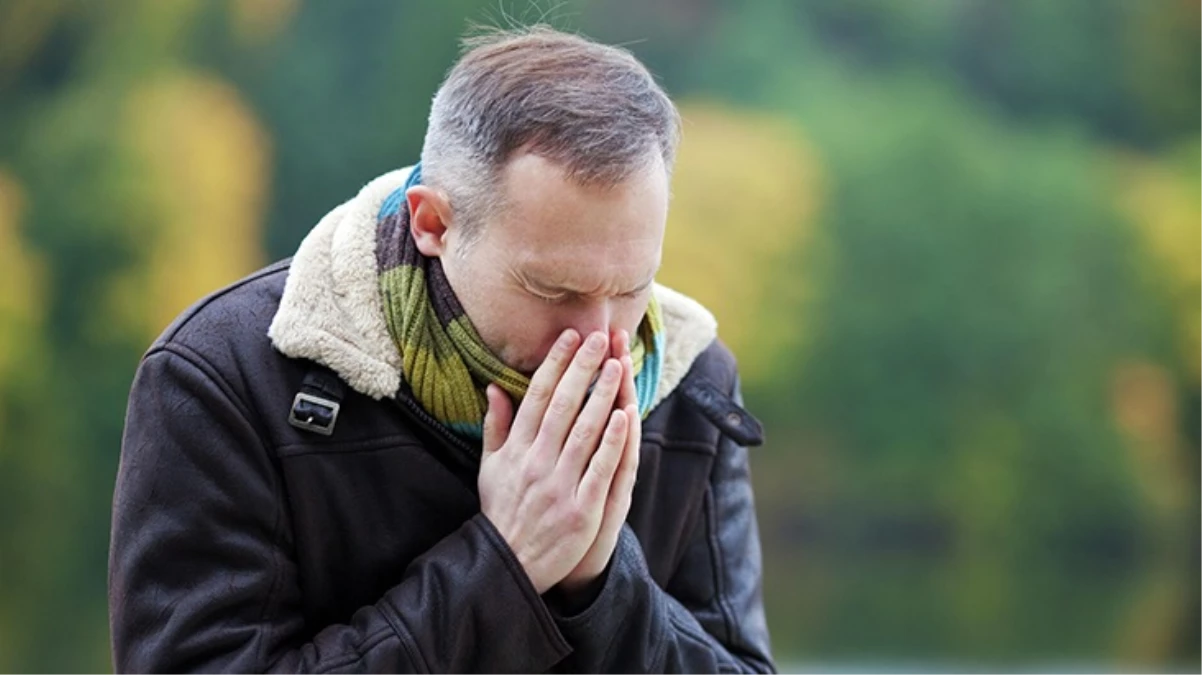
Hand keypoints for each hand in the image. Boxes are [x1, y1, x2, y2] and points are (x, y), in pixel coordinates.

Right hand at [478, 329, 628, 593]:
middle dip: (581, 369)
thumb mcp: (490, 467)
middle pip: (563, 406)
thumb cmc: (502, 510)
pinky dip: (612, 441)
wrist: (508, 564)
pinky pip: (600, 469)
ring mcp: (559, 486)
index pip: (537, 398)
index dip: (554, 365)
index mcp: (515, 450)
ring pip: (584, 431)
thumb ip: (495, 426)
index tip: (569, 337)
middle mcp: (536, 463)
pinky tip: (624, 415)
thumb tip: (493, 387)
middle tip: (598, 338)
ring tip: (616, 365)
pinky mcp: (581, 509)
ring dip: (602, 395)